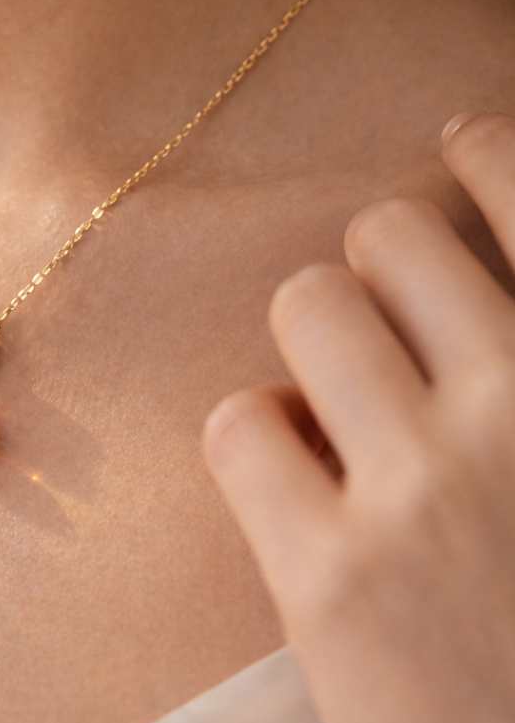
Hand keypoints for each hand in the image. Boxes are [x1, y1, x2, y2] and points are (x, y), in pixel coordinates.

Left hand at [201, 111, 514, 722]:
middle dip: (380, 267)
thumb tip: (483, 299)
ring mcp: (423, 486)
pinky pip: (239, 423)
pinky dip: (257, 441)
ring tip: (336, 402)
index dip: (483, 153)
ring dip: (314, 343)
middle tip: (387, 320)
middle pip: (392, 237)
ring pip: (306, 305)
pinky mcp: (326, 577)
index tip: (455, 145)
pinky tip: (293, 482)